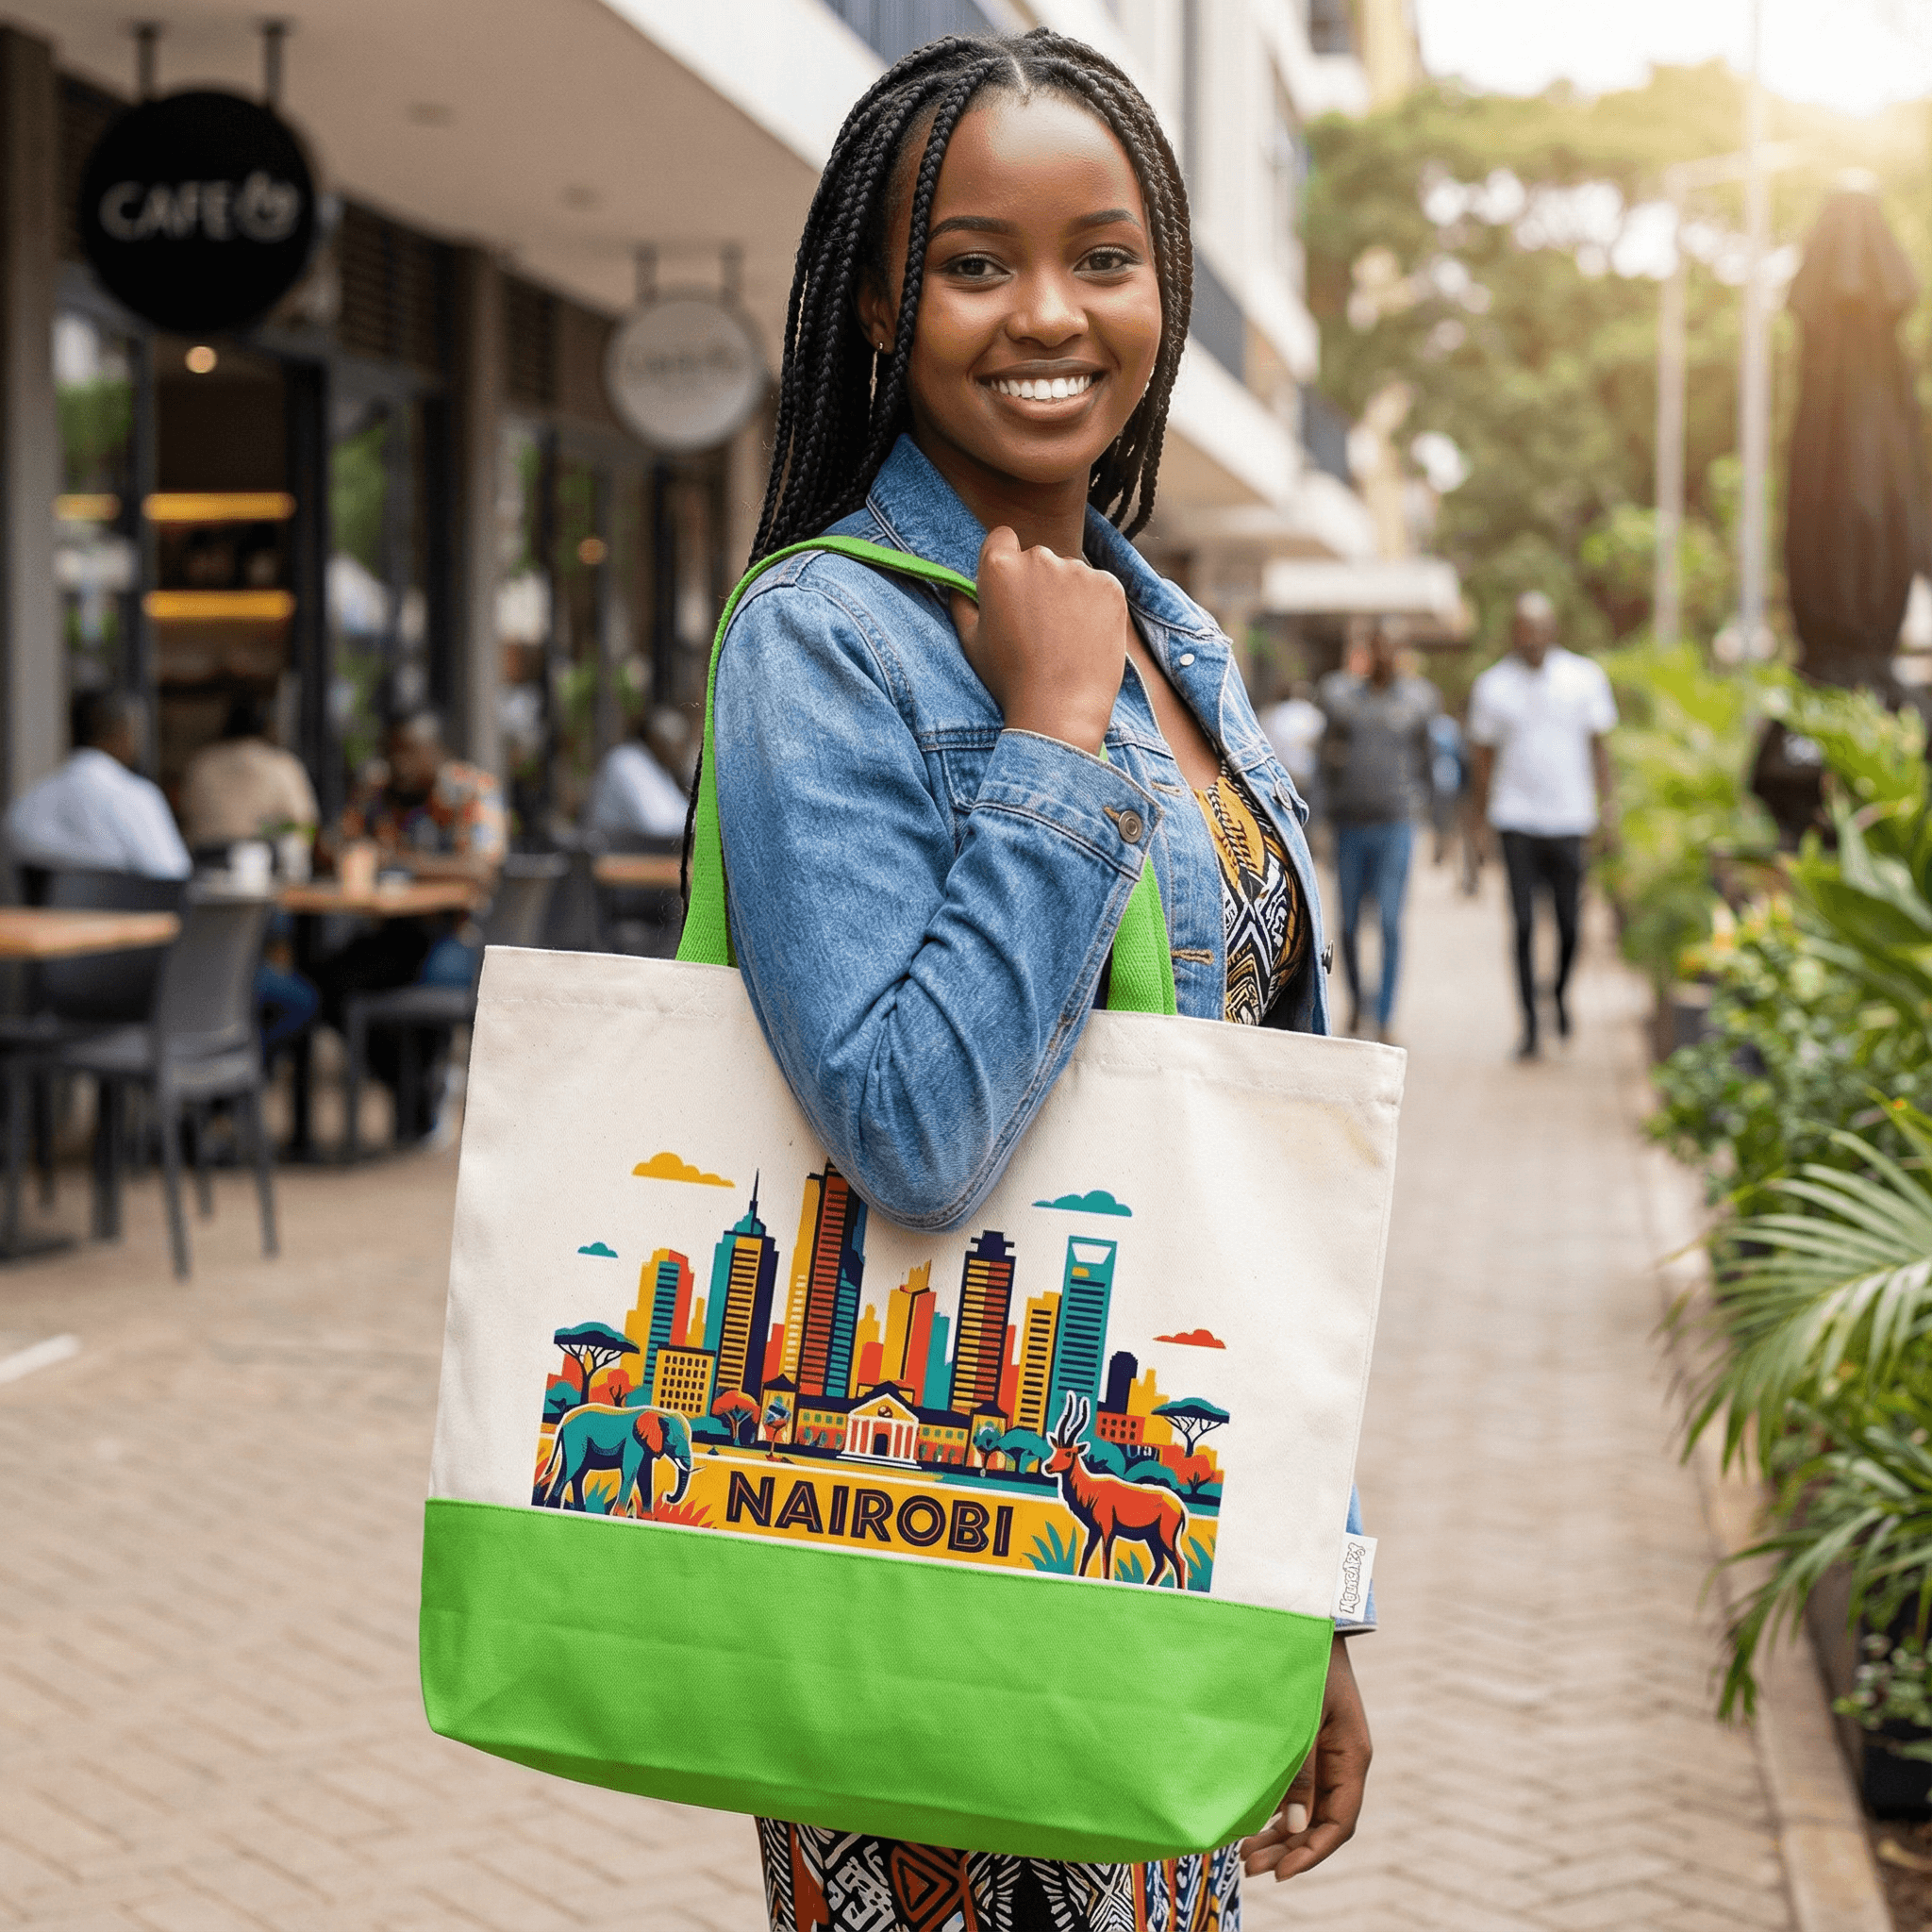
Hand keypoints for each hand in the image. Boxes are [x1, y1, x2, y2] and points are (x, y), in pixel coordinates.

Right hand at [949, 526, 1128, 755]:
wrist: (1060, 708)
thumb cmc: (1010, 679)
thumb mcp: (971, 643)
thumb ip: (962, 605)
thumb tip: (959, 587)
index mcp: (999, 566)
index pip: (1002, 538)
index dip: (1005, 561)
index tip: (1012, 588)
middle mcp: (1039, 558)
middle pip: (1038, 558)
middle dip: (1038, 583)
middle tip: (1039, 628)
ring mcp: (1078, 570)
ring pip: (1071, 574)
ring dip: (1068, 595)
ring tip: (1065, 639)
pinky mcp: (1110, 585)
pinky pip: (1099, 587)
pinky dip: (1095, 606)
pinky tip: (1086, 637)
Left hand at [1240, 1636, 1369, 1882]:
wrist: (1302, 1615)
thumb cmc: (1304, 1661)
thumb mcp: (1302, 1716)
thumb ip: (1298, 1769)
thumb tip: (1293, 1826)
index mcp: (1352, 1755)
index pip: (1339, 1822)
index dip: (1312, 1852)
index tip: (1281, 1872)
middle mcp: (1342, 1759)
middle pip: (1321, 1821)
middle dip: (1289, 1849)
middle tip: (1251, 1867)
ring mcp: (1325, 1751)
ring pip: (1307, 1807)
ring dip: (1280, 1833)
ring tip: (1246, 1854)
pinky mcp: (1307, 1741)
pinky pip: (1297, 1787)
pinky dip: (1277, 1807)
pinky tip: (1253, 1821)